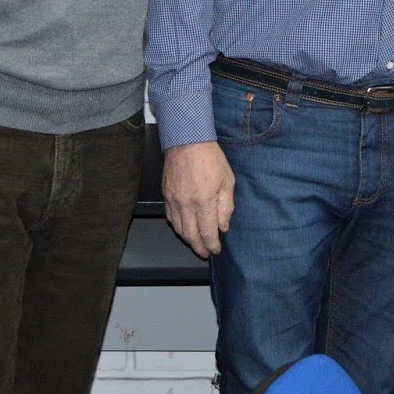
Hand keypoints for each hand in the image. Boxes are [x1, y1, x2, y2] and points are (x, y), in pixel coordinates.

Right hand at [162, 141, 234, 258]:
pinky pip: (170, 217)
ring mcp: (173, 200)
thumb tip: (223, 226)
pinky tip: (184, 228)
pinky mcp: (166, 195)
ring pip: (178, 229)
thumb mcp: (227, 181)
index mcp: (204, 201)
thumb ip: (226, 207)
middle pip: (191, 236)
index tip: (216, 250)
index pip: (207, 232)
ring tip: (196, 244)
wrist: (187, 140)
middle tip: (205, 252)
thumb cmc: (209, 157)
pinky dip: (177, 227)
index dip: (212, 245)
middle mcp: (186, 204)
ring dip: (188, 240)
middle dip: (199, 248)